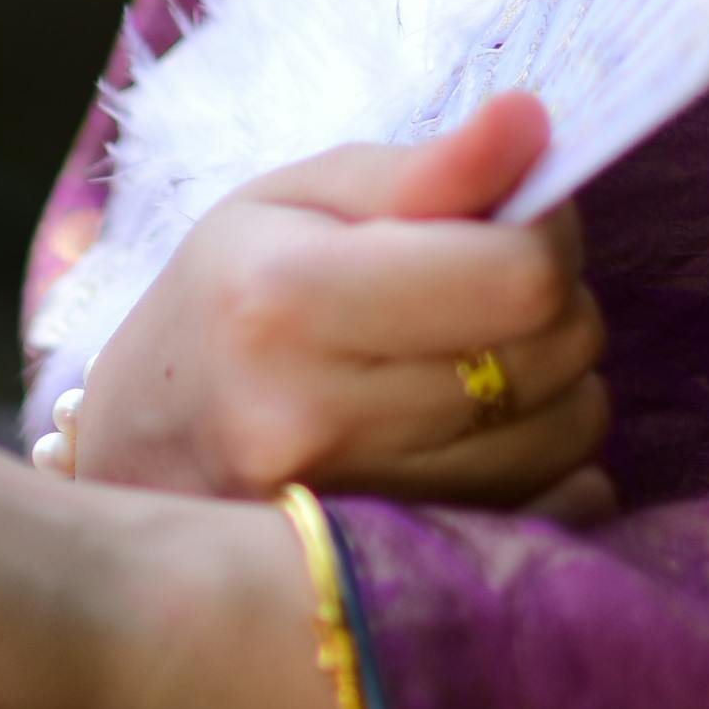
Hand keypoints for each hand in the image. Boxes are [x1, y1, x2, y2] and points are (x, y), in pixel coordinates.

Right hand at [72, 87, 612, 520]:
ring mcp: (348, 521)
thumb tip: (534, 123)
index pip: (520, 275)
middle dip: (551, 303)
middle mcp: (312, 423)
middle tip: (485, 286)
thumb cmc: (227, 300)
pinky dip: (545, 465)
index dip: (546, 231)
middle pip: (554, 354)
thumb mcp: (299, 200)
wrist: (139, 453)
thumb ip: (426, 168)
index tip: (513, 218)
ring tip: (470, 359)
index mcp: (285, 302)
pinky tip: (477, 434)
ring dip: (550, 386)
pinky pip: (553, 513)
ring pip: (569, 438)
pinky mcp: (387, 585)